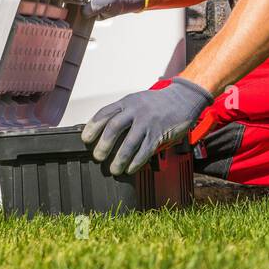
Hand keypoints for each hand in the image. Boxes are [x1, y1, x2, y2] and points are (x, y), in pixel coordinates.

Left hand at [81, 78, 213, 174]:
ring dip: (119, 158)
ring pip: (130, 143)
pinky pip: (145, 150)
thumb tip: (104, 133)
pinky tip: (130, 169)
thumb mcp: (137, 101)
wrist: (183, 98)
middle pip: (114, 128)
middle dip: (103, 145)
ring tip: (114, 169)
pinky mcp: (159, 133)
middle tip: (98, 157)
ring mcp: (148, 122)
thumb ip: (123, 113)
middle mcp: (136, 111)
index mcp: (127, 102)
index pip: (105, 113)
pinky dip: (136, 162)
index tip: (85, 139)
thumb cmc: (157, 103)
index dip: (93, 127)